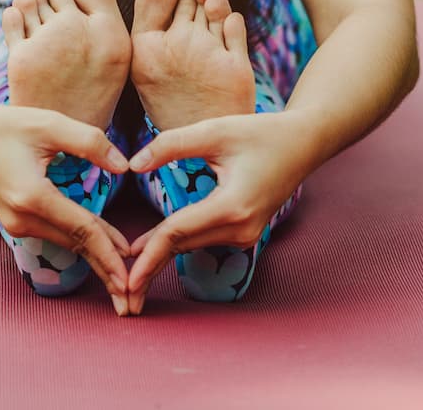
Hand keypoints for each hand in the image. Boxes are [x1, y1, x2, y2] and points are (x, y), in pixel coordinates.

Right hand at [0, 99, 133, 313]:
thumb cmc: (4, 125)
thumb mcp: (49, 124)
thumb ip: (90, 142)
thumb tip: (124, 167)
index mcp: (32, 197)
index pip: (82, 230)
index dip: (110, 254)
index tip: (129, 280)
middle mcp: (23, 218)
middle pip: (77, 246)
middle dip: (106, 272)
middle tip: (131, 300)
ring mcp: (16, 223)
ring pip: (68, 243)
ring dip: (97, 259)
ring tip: (123, 281)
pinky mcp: (16, 221)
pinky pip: (56, 235)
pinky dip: (81, 244)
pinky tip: (102, 252)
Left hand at [124, 109, 322, 313]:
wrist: (303, 144)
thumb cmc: (260, 133)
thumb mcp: (215, 131)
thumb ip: (172, 145)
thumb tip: (133, 165)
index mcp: (232, 206)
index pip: (178, 233)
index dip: (148, 255)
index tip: (124, 276)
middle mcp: (240, 229)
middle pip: (181, 247)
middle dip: (148, 268)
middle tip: (118, 292)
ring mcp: (245, 234)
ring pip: (190, 245)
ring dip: (159, 256)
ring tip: (124, 273)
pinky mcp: (244, 233)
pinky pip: (202, 240)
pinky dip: (176, 245)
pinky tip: (150, 250)